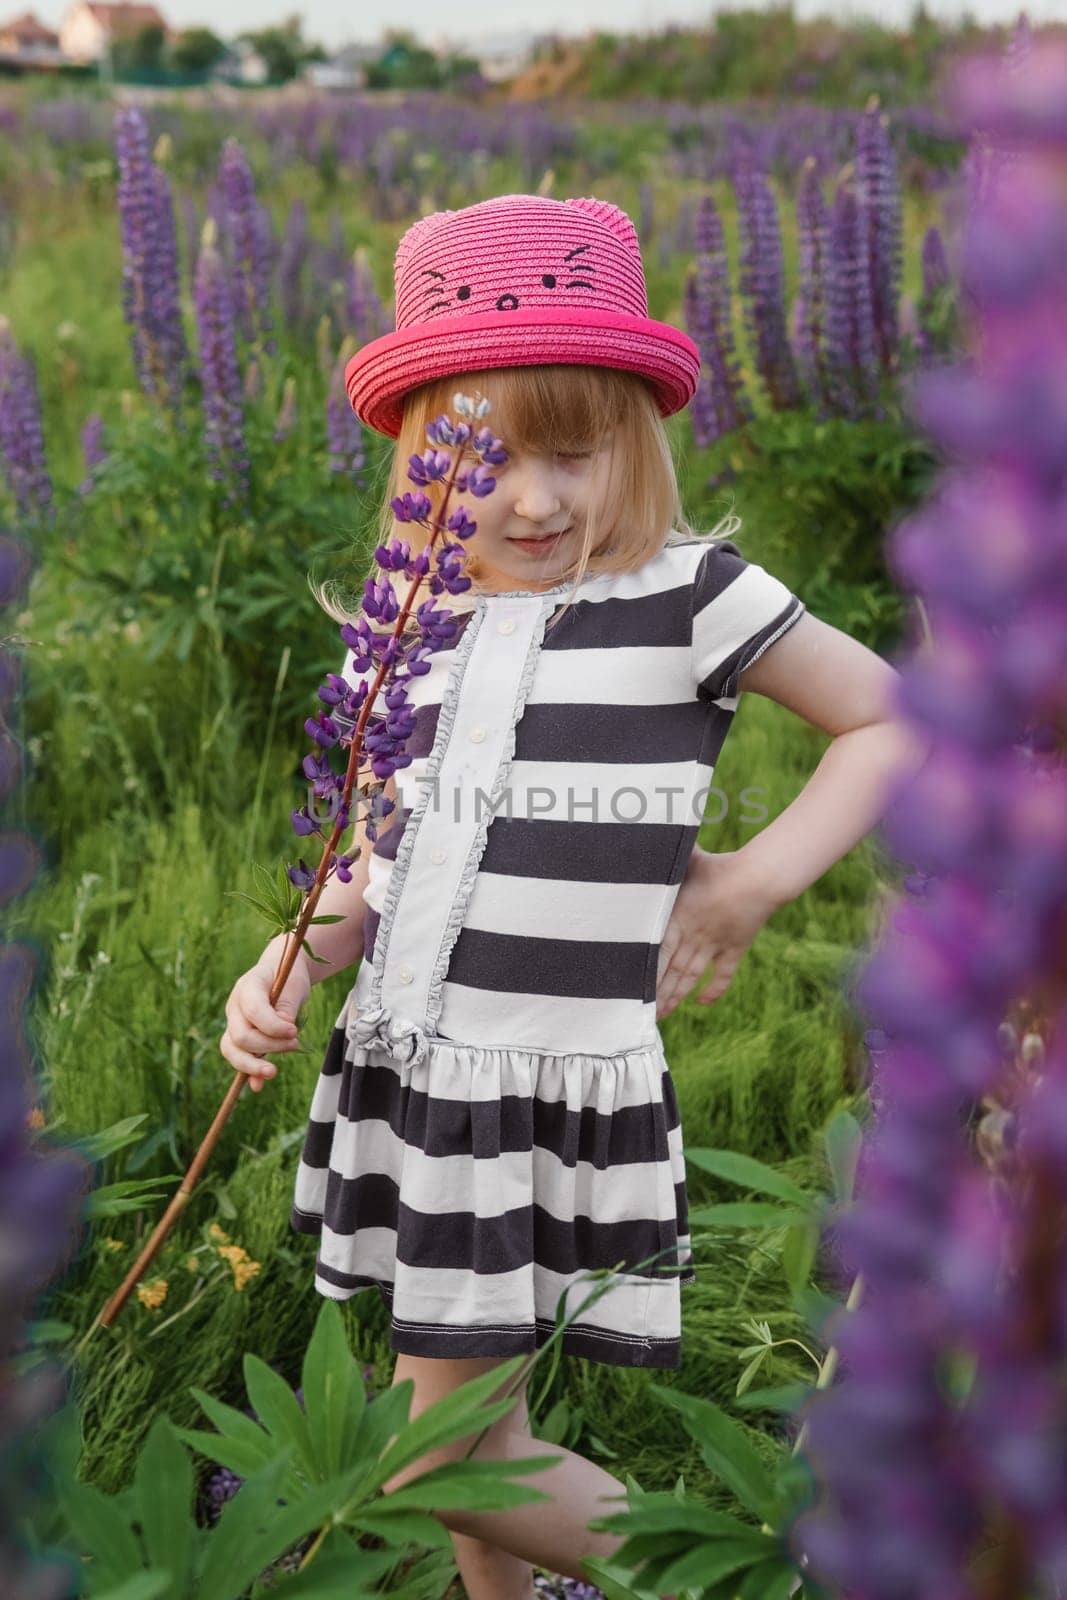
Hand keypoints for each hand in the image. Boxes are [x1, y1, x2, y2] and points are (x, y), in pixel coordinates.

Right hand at [220, 946, 311, 1092]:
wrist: (279, 974)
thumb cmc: (288, 978)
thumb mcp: (294, 986)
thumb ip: (287, 1006)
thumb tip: (284, 1031)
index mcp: (247, 986)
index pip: (253, 1010)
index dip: (273, 1026)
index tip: (294, 1032)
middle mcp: (234, 1006)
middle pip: (240, 1036)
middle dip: (268, 1046)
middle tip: (295, 1044)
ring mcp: (233, 1023)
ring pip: (232, 1050)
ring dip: (252, 1064)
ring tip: (273, 1072)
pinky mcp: (238, 1037)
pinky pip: (238, 1057)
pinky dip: (248, 1072)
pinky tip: (258, 1085)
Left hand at [656, 847, 782, 1020]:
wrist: (759, 877)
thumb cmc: (720, 865)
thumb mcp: (689, 859)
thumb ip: (667, 855)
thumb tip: (649, 836)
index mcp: (680, 917)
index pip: (658, 951)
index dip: (645, 972)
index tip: (630, 988)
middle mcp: (696, 936)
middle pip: (672, 971)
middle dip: (657, 993)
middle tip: (641, 1013)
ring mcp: (716, 945)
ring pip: (692, 977)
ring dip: (677, 996)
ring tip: (663, 1014)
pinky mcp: (735, 948)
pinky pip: (723, 974)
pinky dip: (714, 990)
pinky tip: (702, 1003)